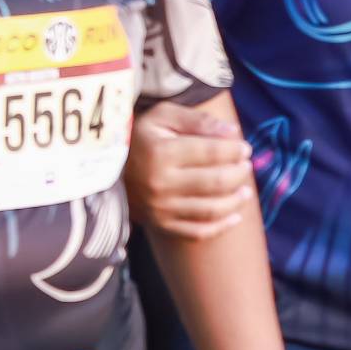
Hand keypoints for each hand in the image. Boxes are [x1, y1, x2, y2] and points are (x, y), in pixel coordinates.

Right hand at [126, 98, 255, 238]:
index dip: (234, 150)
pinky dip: (222, 226)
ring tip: (245, 190)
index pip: (211, 152)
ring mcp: (160, 208)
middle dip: (239, 173)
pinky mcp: (161, 225)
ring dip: (236, 200)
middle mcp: (160, 183)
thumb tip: (232, 132)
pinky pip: (199, 232)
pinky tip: (236, 216)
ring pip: (212, 209)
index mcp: (161, 153)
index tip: (244, 147)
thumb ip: (196, 120)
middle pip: (216, 182)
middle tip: (246, 166)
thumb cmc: (139, 137)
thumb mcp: (162, 117)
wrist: (104, 167)